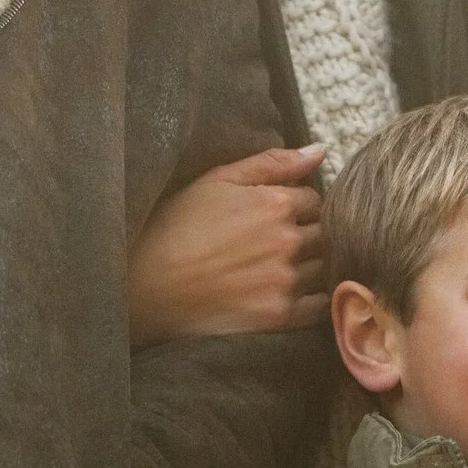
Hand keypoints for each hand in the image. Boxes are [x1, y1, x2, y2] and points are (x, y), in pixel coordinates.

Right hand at [129, 145, 327, 343]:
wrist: (144, 286)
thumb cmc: (176, 227)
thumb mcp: (218, 181)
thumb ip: (273, 163)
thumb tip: (321, 150)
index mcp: (276, 204)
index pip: (314, 199)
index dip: (296, 206)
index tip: (274, 216)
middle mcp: (287, 241)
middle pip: (323, 232)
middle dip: (306, 234)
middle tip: (275, 243)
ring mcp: (285, 280)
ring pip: (321, 266)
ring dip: (309, 265)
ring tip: (275, 267)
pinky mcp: (279, 316)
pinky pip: (319, 305)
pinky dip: (312, 298)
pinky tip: (287, 292)